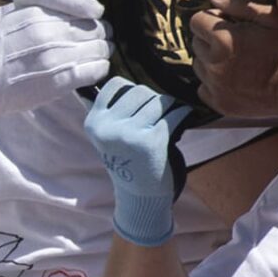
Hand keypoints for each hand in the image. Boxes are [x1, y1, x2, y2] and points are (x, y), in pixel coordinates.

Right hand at [0, 6, 109, 118]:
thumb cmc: (2, 49)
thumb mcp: (19, 18)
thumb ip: (47, 11)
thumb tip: (78, 8)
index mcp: (40, 12)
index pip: (83, 9)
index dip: (90, 19)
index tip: (87, 28)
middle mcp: (50, 32)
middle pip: (96, 28)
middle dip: (100, 37)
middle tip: (95, 44)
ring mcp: (57, 57)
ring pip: (100, 48)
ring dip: (101, 54)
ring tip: (93, 58)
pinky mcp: (61, 80)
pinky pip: (96, 69)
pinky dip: (99, 69)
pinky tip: (92, 70)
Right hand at [83, 79, 190, 245]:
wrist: (140, 199)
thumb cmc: (128, 162)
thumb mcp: (108, 137)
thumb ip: (108, 112)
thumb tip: (110, 77)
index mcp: (93, 123)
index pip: (115, 84)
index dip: (133, 89)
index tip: (142, 100)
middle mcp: (107, 127)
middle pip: (139, 90)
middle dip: (154, 98)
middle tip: (160, 112)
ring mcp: (128, 134)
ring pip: (158, 100)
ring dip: (170, 106)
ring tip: (171, 115)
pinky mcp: (151, 141)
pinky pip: (173, 114)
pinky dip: (182, 114)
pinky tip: (184, 117)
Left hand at [189, 5, 277, 120]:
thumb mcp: (271, 18)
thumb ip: (239, 4)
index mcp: (223, 38)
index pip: (197, 21)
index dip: (211, 18)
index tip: (227, 22)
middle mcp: (213, 63)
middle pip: (196, 43)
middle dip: (210, 39)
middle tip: (234, 41)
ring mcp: (215, 85)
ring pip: (198, 66)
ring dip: (210, 60)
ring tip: (234, 60)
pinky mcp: (220, 103)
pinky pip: (203, 88)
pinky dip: (212, 83)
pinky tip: (232, 78)